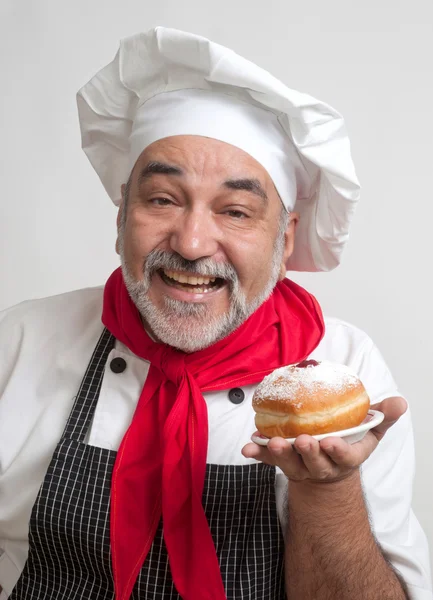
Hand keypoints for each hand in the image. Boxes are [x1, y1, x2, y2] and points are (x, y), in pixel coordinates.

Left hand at [242, 397, 406, 482]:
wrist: (329, 465)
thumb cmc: (350, 442)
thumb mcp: (370, 431)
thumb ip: (383, 416)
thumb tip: (400, 402)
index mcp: (345, 459)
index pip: (344, 458)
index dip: (337, 452)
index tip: (331, 442)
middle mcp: (322, 467)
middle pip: (314, 463)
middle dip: (308, 453)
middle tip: (303, 441)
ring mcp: (300, 466)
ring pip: (289, 463)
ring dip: (278, 453)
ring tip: (270, 441)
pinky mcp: (282, 462)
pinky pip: (268, 460)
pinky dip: (258, 454)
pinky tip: (248, 447)